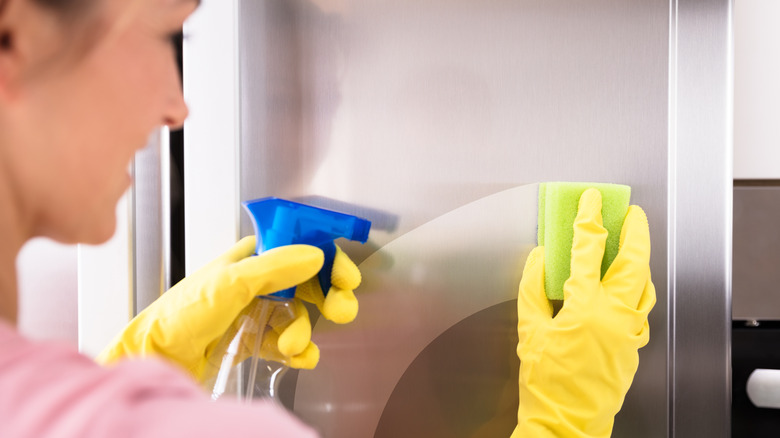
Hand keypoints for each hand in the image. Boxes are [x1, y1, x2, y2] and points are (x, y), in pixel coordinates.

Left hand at [95, 236, 358, 378]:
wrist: (157, 357)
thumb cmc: (180, 314)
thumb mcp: (230, 283)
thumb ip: (274, 267)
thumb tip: (313, 255)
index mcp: (251, 257)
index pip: (300, 248)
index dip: (328, 259)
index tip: (345, 275)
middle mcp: (258, 281)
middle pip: (308, 283)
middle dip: (328, 296)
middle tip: (340, 308)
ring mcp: (257, 311)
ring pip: (300, 315)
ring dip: (304, 329)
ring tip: (293, 343)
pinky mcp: (254, 339)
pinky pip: (288, 342)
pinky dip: (299, 351)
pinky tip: (299, 356)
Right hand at [512, 188, 655, 436]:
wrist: (566, 420)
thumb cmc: (546, 381)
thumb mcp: (529, 329)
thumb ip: (532, 288)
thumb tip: (538, 259)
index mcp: (585, 307)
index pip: (588, 251)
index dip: (588, 220)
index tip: (590, 202)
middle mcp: (615, 315)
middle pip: (634, 261)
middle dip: (635, 231)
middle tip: (631, 213)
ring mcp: (630, 330)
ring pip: (645, 285)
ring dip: (641, 260)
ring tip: (633, 244)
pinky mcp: (635, 345)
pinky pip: (642, 308)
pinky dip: (638, 289)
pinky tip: (629, 286)